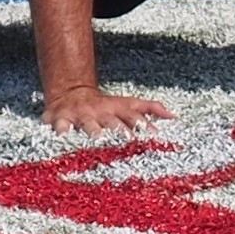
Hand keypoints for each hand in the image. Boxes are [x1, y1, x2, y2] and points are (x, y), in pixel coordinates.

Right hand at [42, 85, 173, 137]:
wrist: (71, 93)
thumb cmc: (105, 106)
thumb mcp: (128, 104)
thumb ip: (151, 108)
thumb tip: (174, 116)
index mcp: (117, 110)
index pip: (134, 118)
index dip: (145, 126)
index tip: (155, 136)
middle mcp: (101, 113)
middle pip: (113, 122)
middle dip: (120, 130)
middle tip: (128, 140)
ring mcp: (82, 115)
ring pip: (89, 124)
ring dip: (93, 130)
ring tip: (97, 137)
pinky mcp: (61, 118)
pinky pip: (60, 125)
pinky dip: (61, 130)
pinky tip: (62, 136)